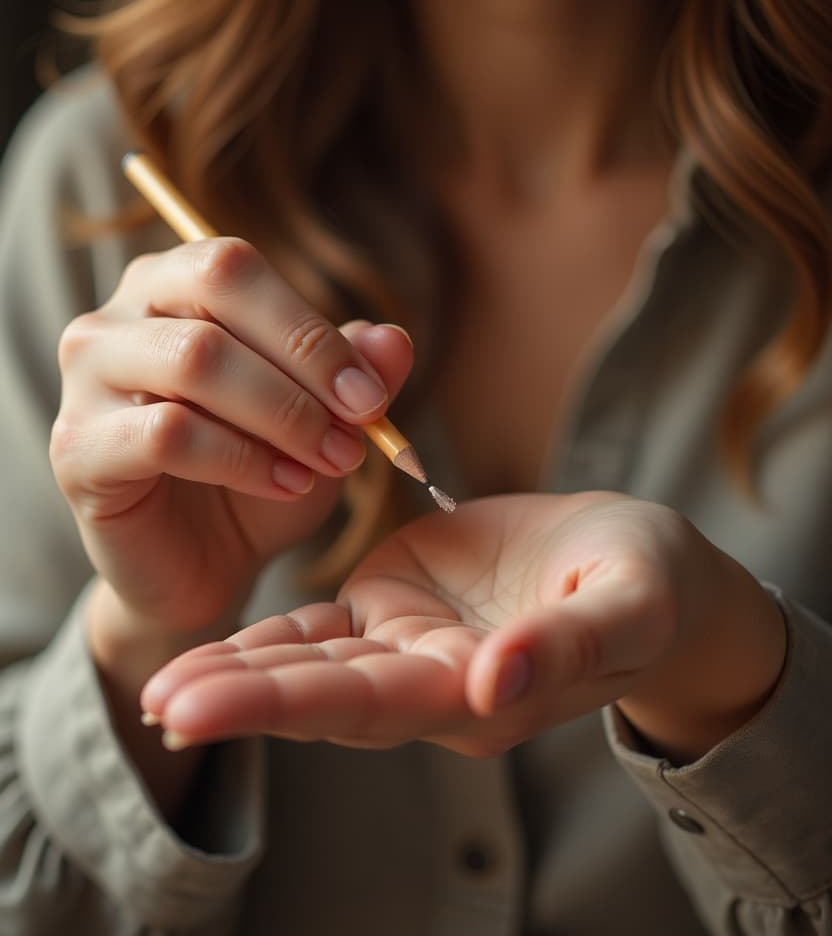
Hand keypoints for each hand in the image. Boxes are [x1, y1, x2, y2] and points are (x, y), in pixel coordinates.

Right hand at [50, 237, 413, 636]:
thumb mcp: (320, 420)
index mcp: (171, 287)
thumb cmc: (257, 474)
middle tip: (358, 425)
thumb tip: (394, 340)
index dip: (311, 327)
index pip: (236, 267)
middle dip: (303, 362)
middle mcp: (116, 317)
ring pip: (194, 360)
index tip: (370, 395)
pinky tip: (285, 485)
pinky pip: (168, 434)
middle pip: (213, 293)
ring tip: (329, 460)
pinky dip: (242, 460)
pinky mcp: (78, 449)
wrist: (200, 564)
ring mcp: (87, 380)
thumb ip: (353, 373)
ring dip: (282, 414)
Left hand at [141, 492, 785, 759]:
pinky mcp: (398, 604)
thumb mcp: (629, 605)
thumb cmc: (646, 583)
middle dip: (240, 700)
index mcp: (483, 696)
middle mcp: (432, 686)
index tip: (203, 708)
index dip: (289, 704)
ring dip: (239, 675)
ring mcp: (409, 646)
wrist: (636, 564)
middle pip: (326, 696)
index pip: (375, 705)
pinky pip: (326, 627)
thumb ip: (567, 644)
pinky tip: (212, 652)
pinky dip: (271, 638)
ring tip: (160, 688)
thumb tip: (492, 679)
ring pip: (314, 665)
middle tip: (157, 704)